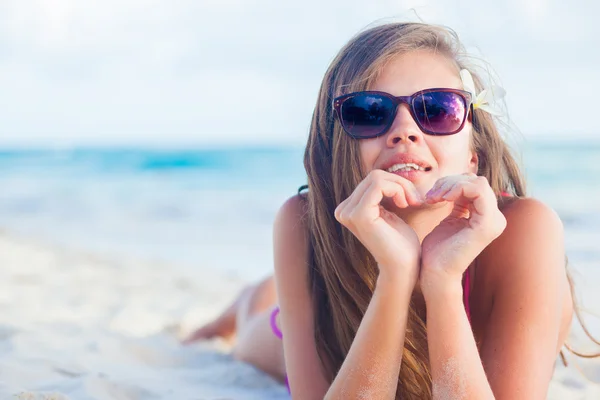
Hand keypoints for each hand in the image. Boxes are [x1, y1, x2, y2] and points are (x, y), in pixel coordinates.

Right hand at [334, 170, 422, 284]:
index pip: (371, 179)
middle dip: (399, 184)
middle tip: (413, 200)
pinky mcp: (359, 214)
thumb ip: (381, 196)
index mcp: (347, 210)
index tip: (409, 200)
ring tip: (411, 202)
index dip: (394, 184)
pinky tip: (405, 203)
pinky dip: (398, 189)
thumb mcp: (388, 213)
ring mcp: (348, 212)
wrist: (404, 268)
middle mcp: (343, 210)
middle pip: (374, 176)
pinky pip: (379, 184)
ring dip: (401, 186)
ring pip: (378, 177)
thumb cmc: (401, 244)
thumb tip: (381, 176)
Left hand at [420, 174, 506, 284]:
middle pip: (476, 181)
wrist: (435, 273)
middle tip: (431, 196)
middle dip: (450, 182)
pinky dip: (456, 188)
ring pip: (477, 182)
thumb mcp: (450, 220)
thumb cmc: (438, 250)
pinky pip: (477, 190)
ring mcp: (494, 222)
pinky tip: (440, 199)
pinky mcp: (487, 224)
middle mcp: (496, 219)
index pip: (475, 184)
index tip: (432, 195)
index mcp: (488, 217)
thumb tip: (459, 184)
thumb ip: (459, 204)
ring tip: (433, 198)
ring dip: (450, 185)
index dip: (452, 183)